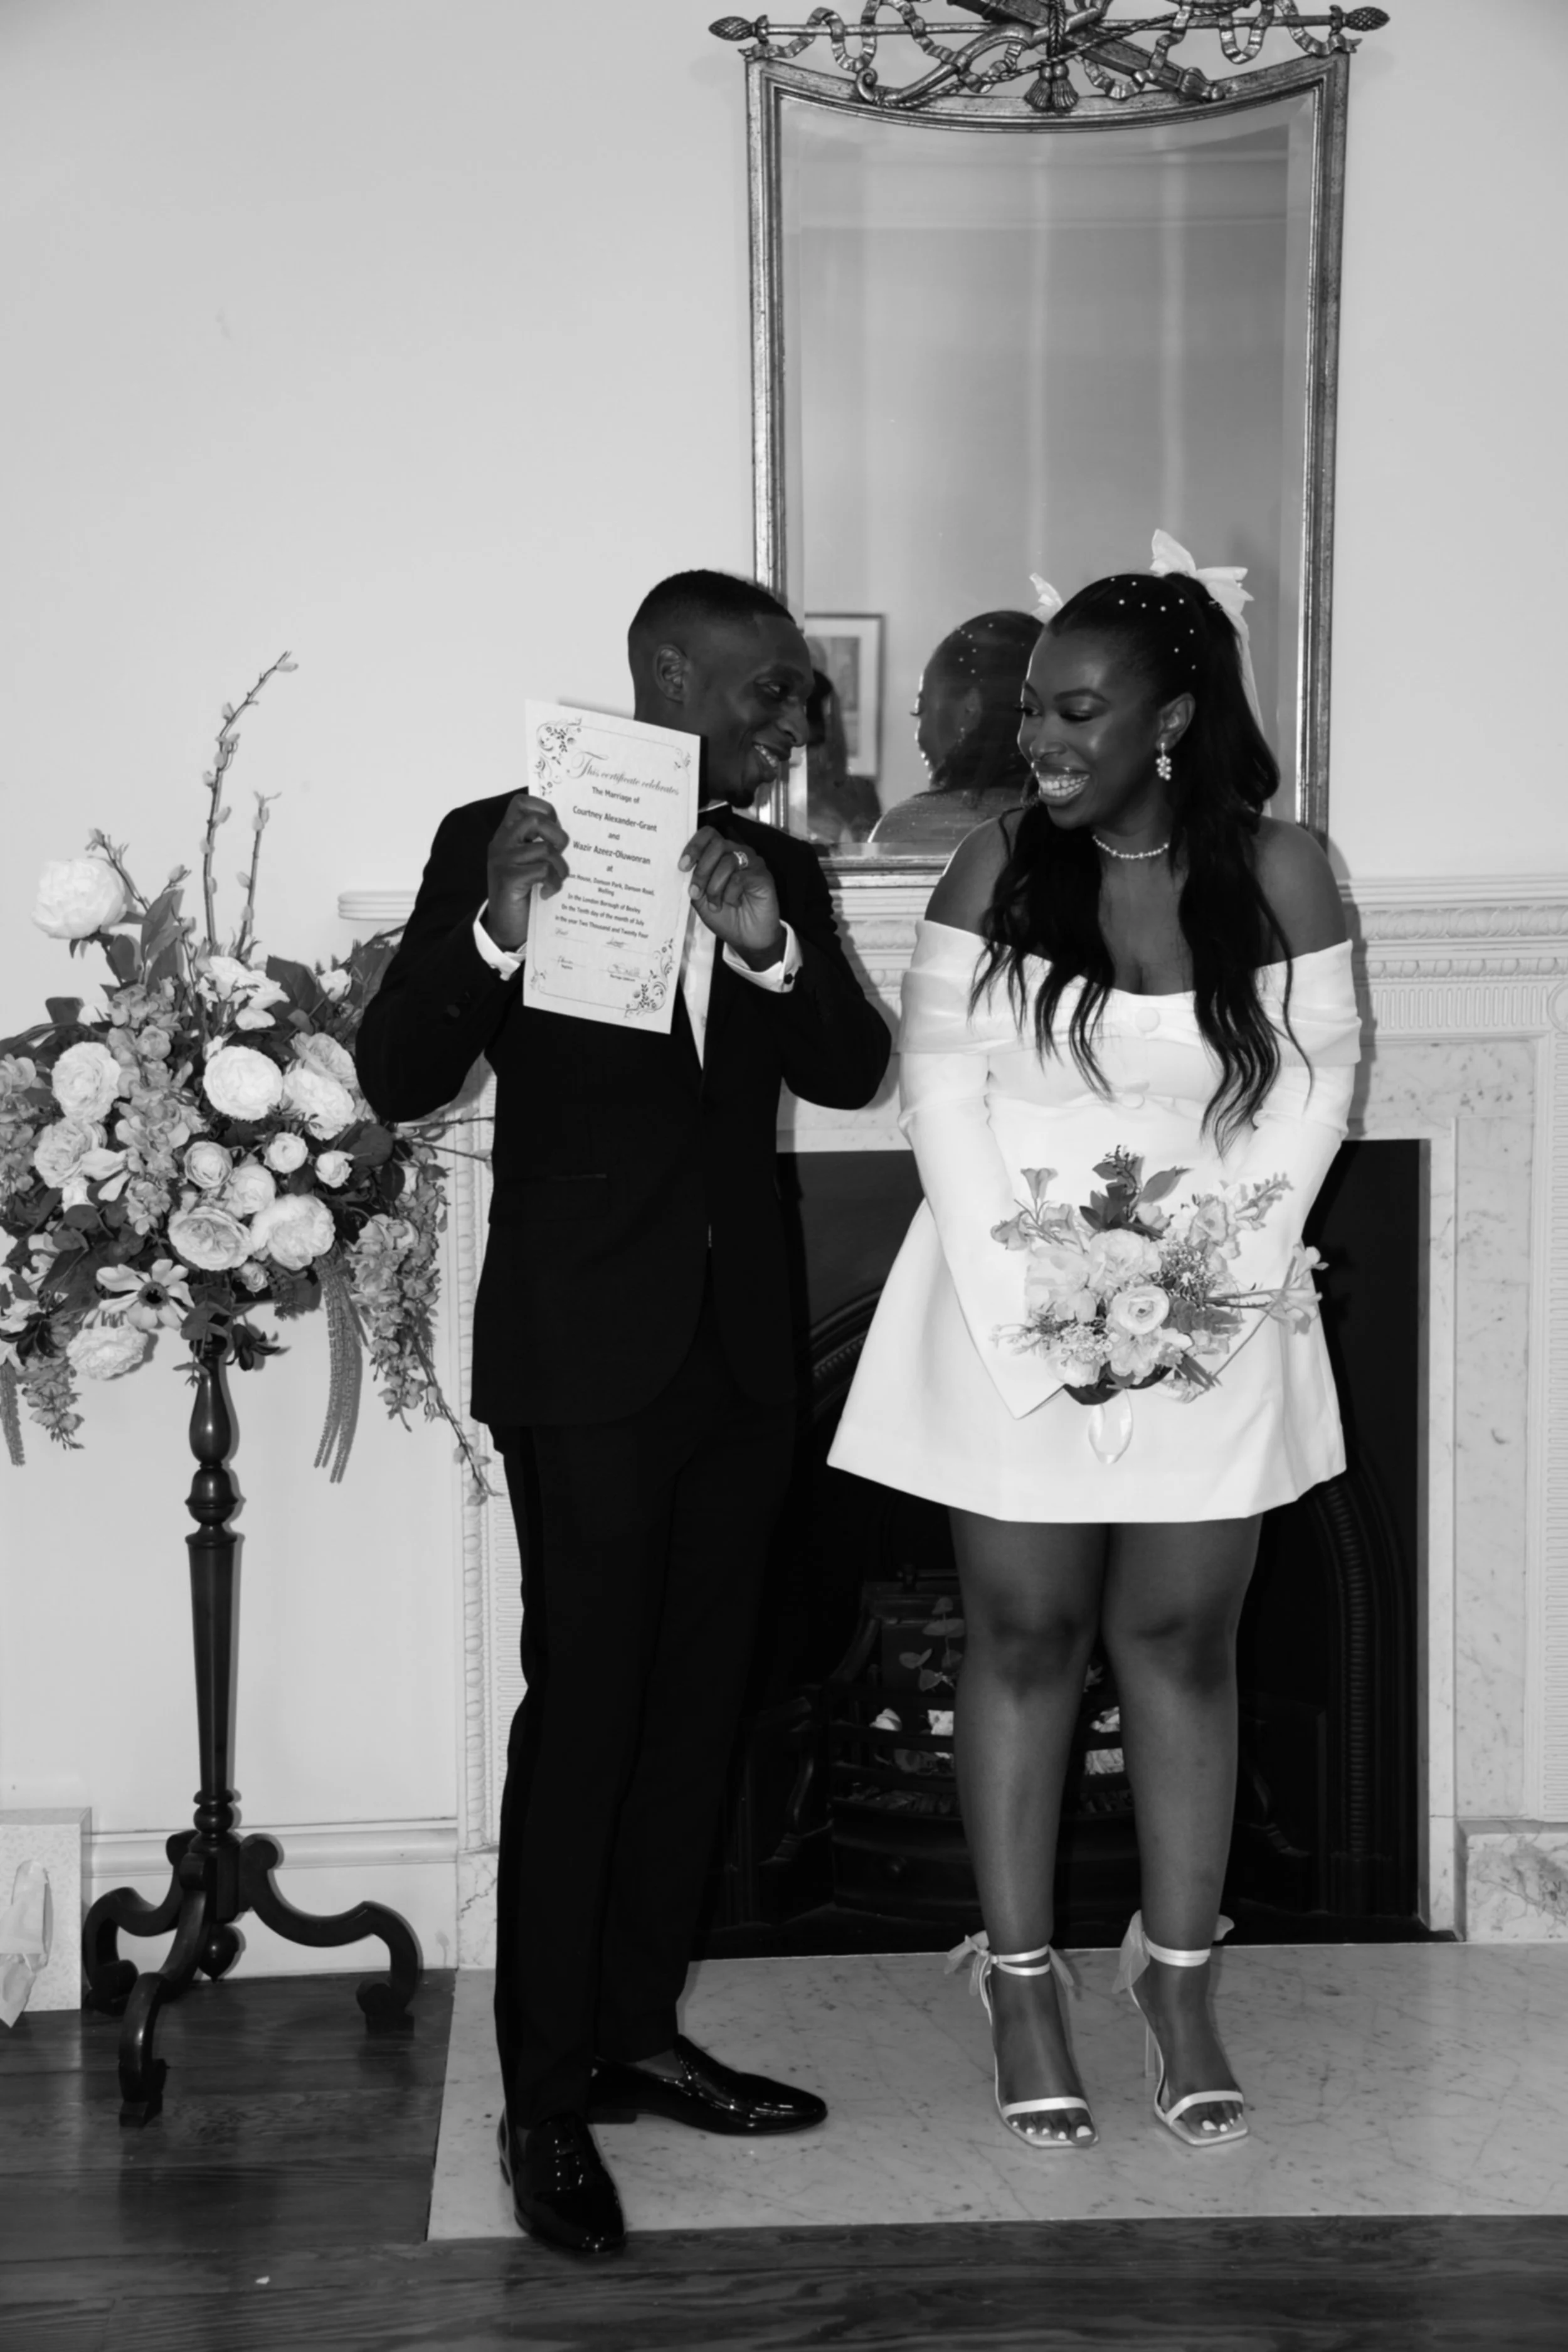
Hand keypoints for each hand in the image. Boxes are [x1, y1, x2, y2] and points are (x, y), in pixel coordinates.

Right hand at [484, 792, 569, 949]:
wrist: (506, 928)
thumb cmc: (525, 894)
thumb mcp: (531, 863)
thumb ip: (542, 844)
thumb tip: (570, 832)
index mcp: (508, 835)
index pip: (521, 803)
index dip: (543, 808)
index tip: (555, 825)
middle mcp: (502, 843)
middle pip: (536, 821)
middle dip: (557, 835)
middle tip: (562, 853)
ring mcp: (503, 860)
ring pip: (545, 849)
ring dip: (560, 867)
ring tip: (557, 880)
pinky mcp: (508, 879)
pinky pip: (543, 870)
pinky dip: (553, 883)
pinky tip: (548, 892)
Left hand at [679, 827, 783, 967]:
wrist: (746, 938)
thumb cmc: (726, 917)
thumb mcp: (701, 899)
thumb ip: (693, 880)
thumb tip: (684, 866)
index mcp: (722, 855)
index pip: (709, 834)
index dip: (694, 846)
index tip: (683, 866)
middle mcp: (738, 854)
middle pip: (717, 845)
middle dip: (701, 871)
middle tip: (695, 892)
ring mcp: (753, 863)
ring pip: (728, 861)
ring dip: (715, 887)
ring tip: (715, 904)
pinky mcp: (763, 876)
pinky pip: (741, 877)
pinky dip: (731, 893)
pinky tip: (733, 903)